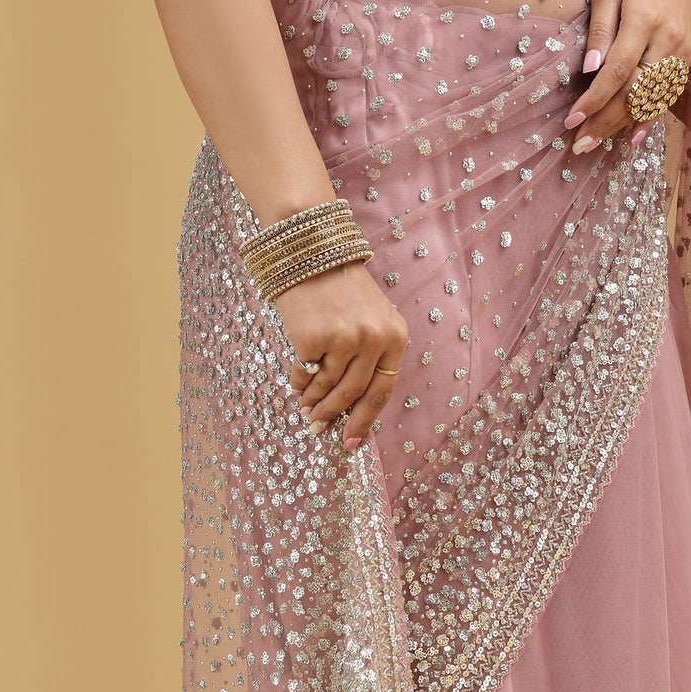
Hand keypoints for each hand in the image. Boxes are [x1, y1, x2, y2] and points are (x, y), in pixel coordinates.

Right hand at [277, 260, 409, 452]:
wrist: (311, 249)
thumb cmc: (339, 286)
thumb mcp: (370, 316)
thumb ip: (368, 355)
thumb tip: (349, 404)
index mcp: (395, 335)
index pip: (383, 390)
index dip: (365, 420)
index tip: (351, 442)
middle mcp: (374, 339)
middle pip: (354, 394)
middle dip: (335, 415)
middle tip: (318, 428)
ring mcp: (345, 340)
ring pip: (328, 387)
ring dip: (314, 402)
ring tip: (304, 408)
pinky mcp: (314, 339)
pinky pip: (305, 373)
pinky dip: (299, 382)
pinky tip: (295, 384)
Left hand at [564, 0, 690, 151]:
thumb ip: (599, 29)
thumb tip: (589, 70)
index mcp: (644, 20)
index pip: (618, 72)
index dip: (594, 100)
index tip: (572, 120)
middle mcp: (668, 40)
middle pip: (636, 92)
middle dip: (606, 121)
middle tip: (580, 144)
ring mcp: (683, 49)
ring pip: (653, 98)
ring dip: (624, 125)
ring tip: (597, 144)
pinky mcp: (689, 55)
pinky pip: (668, 92)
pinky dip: (650, 117)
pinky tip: (633, 136)